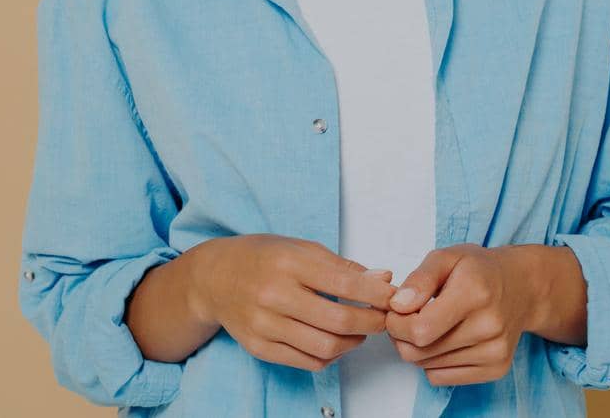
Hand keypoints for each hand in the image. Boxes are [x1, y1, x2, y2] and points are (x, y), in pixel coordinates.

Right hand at [190, 234, 396, 372]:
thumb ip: (343, 266)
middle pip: (339, 321)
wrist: (214, 277)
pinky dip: (330, 356)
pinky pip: (307, 362)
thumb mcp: (301, 248)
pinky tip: (336, 341)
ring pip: (326, 347)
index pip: (345, 283)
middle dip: (372, 322)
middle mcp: (274, 295)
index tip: (395, 298)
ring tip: (360, 330)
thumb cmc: (263, 258)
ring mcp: (264, 325)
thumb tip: (384, 279)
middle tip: (384, 318)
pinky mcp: (259, 348)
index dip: (377, 294)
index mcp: (289, 263)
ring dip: (353, 342)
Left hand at [383, 243, 533, 385]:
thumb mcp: (446, 257)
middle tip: (407, 318)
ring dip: (417, 349)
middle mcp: (489, 326)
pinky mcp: (496, 368)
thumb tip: (398, 306)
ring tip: (428, 325)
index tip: (397, 310)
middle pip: (420, 352)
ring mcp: (495, 351)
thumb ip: (420, 279)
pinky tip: (444, 340)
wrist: (522, 287)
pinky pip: (442, 378)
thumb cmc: (479, 270)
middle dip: (401, 337)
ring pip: (428, 366)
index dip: (397, 323)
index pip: (420, 329)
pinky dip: (433, 362)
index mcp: (474, 293)